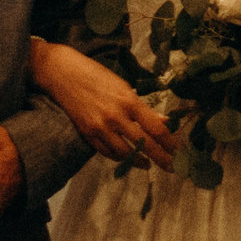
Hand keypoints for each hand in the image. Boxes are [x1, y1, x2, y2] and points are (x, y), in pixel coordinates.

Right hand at [31, 39, 174, 167]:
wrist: (63, 73)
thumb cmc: (96, 75)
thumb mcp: (123, 86)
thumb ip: (142, 107)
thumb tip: (163, 121)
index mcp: (129, 101)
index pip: (156, 128)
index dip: (170, 142)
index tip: (178, 149)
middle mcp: (116, 117)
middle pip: (145, 144)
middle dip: (161, 158)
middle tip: (172, 167)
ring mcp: (100, 127)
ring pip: (126, 153)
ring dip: (140, 161)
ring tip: (148, 164)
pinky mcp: (87, 134)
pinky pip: (107, 152)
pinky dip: (119, 158)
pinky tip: (127, 158)